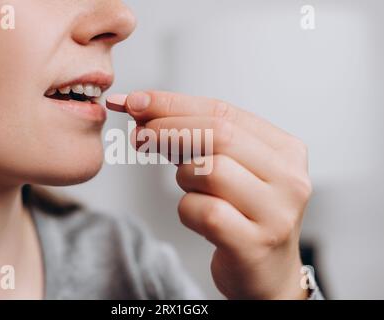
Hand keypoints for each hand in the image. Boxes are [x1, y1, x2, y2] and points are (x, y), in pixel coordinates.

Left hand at [107, 91, 311, 299]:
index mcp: (285, 150)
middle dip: (169, 130)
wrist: (268, 273)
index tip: (136, 102)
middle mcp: (289, 177)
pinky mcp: (254, 243)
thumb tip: (145, 112)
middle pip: (217, 135)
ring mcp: (275, 212)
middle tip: (140, 137)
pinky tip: (198, 217)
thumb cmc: (243, 215)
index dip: (173, 104)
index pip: (223, 112)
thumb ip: (197, 140)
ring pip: (208, 171)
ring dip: (184, 177)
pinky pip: (203, 211)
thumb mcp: (229, 168)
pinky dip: (187, 210)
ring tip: (192, 190)